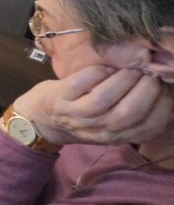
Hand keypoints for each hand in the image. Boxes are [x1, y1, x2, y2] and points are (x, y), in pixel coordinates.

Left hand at [13, 65, 173, 146]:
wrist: (44, 118)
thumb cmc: (86, 114)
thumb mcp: (113, 121)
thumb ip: (135, 109)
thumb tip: (165, 83)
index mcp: (117, 136)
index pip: (148, 128)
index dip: (163, 106)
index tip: (165, 88)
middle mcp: (98, 130)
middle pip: (127, 114)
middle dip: (145, 91)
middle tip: (149, 75)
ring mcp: (77, 115)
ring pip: (103, 100)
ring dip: (123, 80)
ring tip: (131, 70)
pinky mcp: (60, 98)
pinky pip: (81, 84)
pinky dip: (98, 73)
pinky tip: (106, 69)